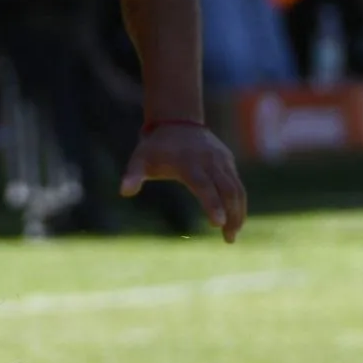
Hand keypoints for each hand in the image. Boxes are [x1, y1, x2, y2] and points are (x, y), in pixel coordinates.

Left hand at [121, 120, 246, 242]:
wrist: (177, 122)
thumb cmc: (155, 148)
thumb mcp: (140, 159)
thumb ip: (133, 175)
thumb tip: (124, 191)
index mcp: (189, 162)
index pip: (204, 186)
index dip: (212, 204)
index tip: (218, 224)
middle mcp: (210, 161)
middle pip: (228, 190)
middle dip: (232, 215)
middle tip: (229, 240)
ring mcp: (222, 160)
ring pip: (237, 189)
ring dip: (239, 213)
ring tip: (232, 235)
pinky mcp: (228, 161)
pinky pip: (238, 184)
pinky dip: (239, 203)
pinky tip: (235, 220)